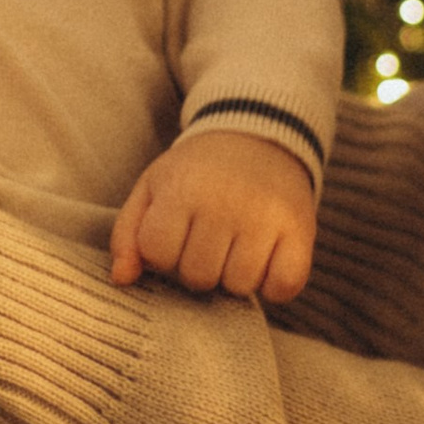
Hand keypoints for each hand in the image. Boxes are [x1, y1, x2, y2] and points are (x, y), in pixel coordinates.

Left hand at [109, 132, 316, 301]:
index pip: (157, 254)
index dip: (162, 253)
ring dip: (234, 277)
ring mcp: (266, 217)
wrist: (259, 135)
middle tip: (208, 241)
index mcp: (183, 189)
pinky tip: (265, 262)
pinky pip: (284, 287)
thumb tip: (122, 279)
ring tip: (235, 247)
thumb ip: (128, 234)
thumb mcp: (153, 187)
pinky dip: (274, 286)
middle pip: (198, 277)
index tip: (176, 234)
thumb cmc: (197, 172)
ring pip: (239, 286)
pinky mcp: (301, 229)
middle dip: (198, 267)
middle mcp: (225, 202)